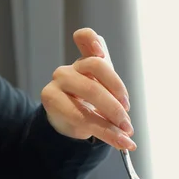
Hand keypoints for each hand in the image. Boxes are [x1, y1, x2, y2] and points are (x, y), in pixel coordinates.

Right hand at [41, 28, 135, 149]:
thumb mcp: (101, 95)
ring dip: (112, 117)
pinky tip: (117, 140)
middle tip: (128, 120)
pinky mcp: (51, 99)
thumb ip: (113, 95)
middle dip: (117, 93)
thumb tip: (127, 118)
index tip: (102, 52)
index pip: (84, 38)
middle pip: (96, 68)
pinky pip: (79, 116)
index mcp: (86, 62)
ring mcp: (58, 81)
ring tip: (125, 134)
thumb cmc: (86, 105)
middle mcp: (71, 68)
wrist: (64, 123)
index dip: (92, 41)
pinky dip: (103, 131)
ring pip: (90, 91)